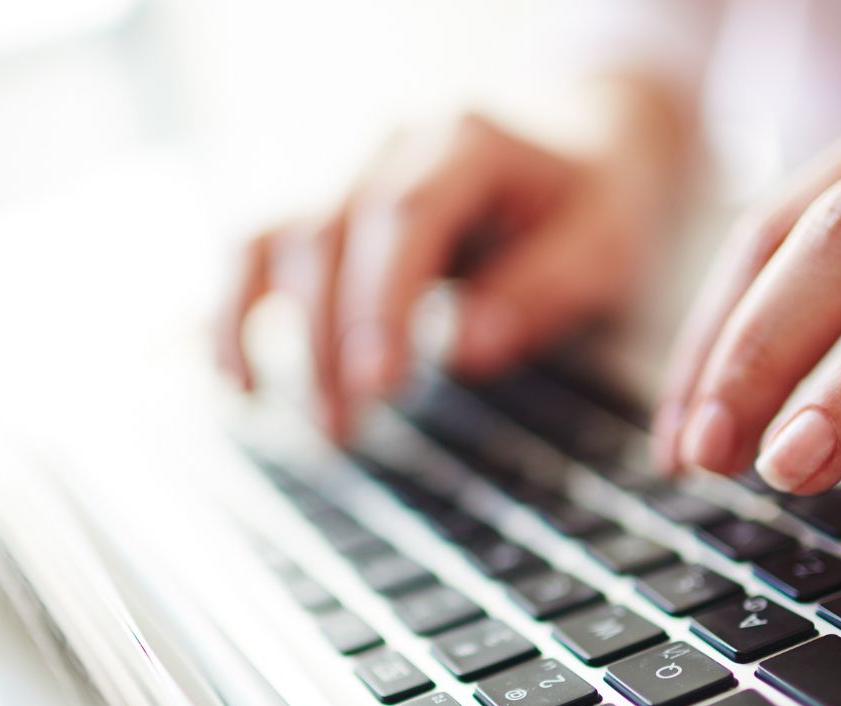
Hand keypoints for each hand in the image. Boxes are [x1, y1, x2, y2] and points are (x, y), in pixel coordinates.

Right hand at [219, 88, 690, 439]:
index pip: (403, 215)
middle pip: (330, 232)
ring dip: (267, 328)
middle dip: (328, 339)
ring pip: (278, 237)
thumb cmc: (595, 205)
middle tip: (341, 429)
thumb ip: (542, 290)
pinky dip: (238, 308)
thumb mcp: (603, 247)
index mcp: (466, 141)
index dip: (381, 301)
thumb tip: (467, 350)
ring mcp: (353, 171)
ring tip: (273, 408)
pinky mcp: (332, 206)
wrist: (581, 148)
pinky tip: (237, 375)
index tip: (379, 383)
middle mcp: (394, 146)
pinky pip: (262, 249)